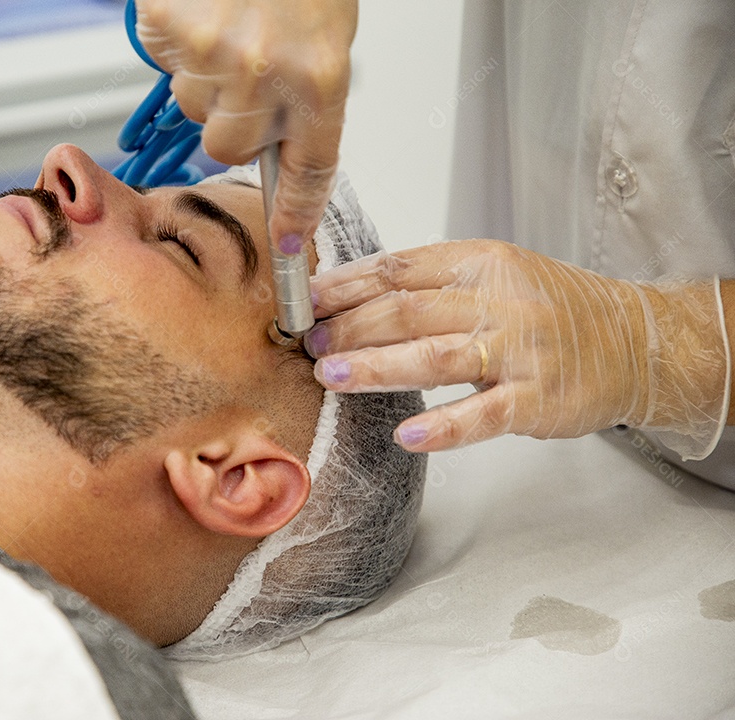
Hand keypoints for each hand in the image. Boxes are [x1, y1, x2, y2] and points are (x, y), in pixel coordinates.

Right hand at [135, 0, 356, 252]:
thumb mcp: (326, 36)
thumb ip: (304, 97)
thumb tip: (273, 151)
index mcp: (321, 77)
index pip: (308, 171)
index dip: (295, 213)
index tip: (288, 245)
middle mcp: (266, 73)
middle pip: (228, 146)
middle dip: (234, 120)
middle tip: (247, 68)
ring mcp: (212, 53)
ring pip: (194, 106)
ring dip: (207, 77)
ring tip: (228, 24)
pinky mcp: (169, 31)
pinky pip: (167, 65)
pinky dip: (179, 43)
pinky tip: (204, 11)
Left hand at [304, 240, 729, 459]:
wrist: (635, 340)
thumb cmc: (552, 308)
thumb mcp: (495, 275)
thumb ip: (432, 284)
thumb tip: (352, 296)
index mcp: (481, 263)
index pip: (399, 269)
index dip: (346, 285)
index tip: (305, 301)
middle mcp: (499, 301)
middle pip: (407, 311)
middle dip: (350, 327)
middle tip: (310, 344)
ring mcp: (520, 350)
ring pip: (435, 356)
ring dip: (377, 367)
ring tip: (331, 376)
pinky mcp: (539, 399)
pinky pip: (484, 414)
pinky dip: (443, 427)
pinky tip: (407, 436)